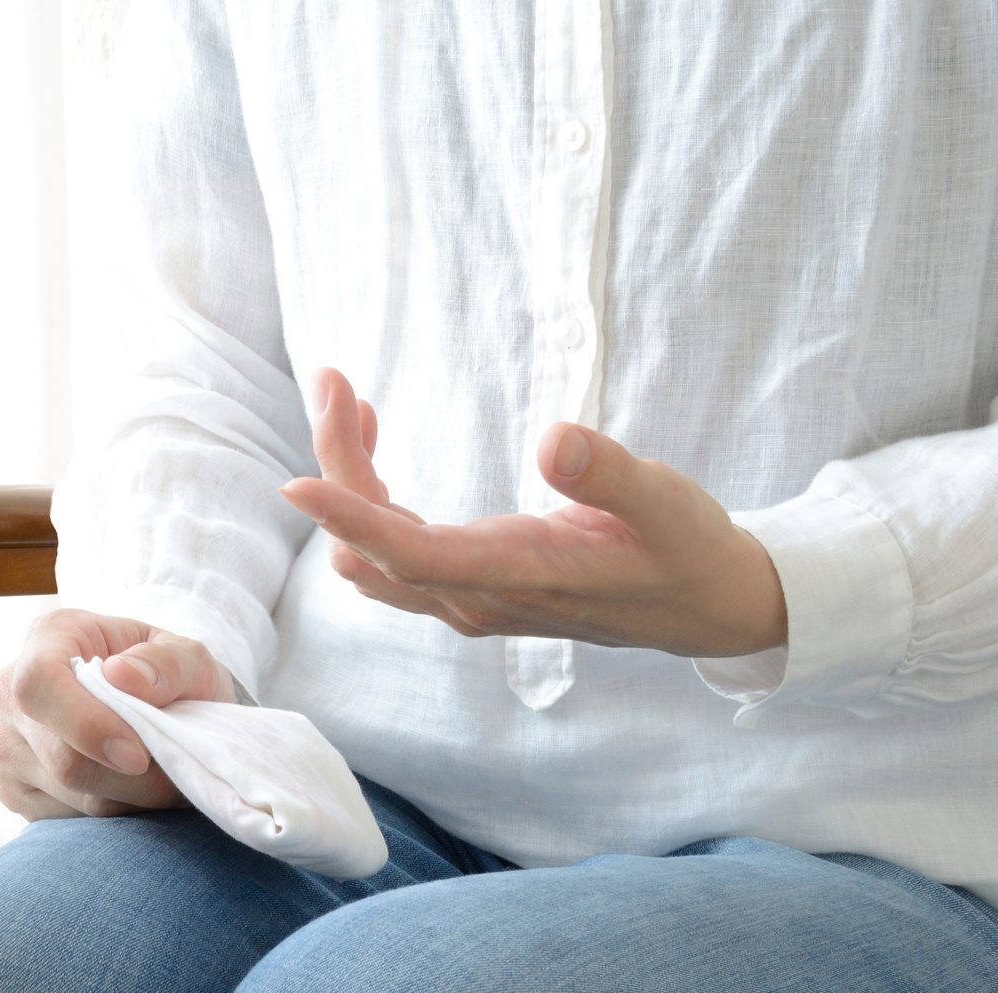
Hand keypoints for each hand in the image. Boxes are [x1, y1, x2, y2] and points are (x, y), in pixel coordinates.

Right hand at [0, 608, 234, 819]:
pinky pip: (67, 820)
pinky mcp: (13, 790)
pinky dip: (113, 812)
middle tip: (177, 771)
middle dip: (131, 777)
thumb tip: (122, 676)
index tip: (138, 755)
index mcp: (49, 636)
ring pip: (72, 795)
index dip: (86, 725)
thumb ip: (169, 663)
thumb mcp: (190, 659)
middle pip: (62, 757)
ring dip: (132, 797)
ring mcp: (5, 745)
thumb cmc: (169, 679)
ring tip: (164, 776)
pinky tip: (132, 788)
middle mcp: (10, 690)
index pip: (40, 682)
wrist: (156, 709)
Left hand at [278, 368, 786, 657]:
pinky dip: (368, 498)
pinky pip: (393, 550)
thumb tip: (554, 439)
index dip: (351, 519)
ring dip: (347, 482)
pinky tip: (376, 440)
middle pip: (372, 547)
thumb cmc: (687, 550)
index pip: (411, 556)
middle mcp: (477, 599)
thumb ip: (612, 476)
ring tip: (348, 398)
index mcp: (519, 577)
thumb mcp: (667, 504)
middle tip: (335, 381)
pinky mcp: (467, 588)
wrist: (703, 607)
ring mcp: (467, 599)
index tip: (294, 484)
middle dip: (339, 466)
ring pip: (372, 552)